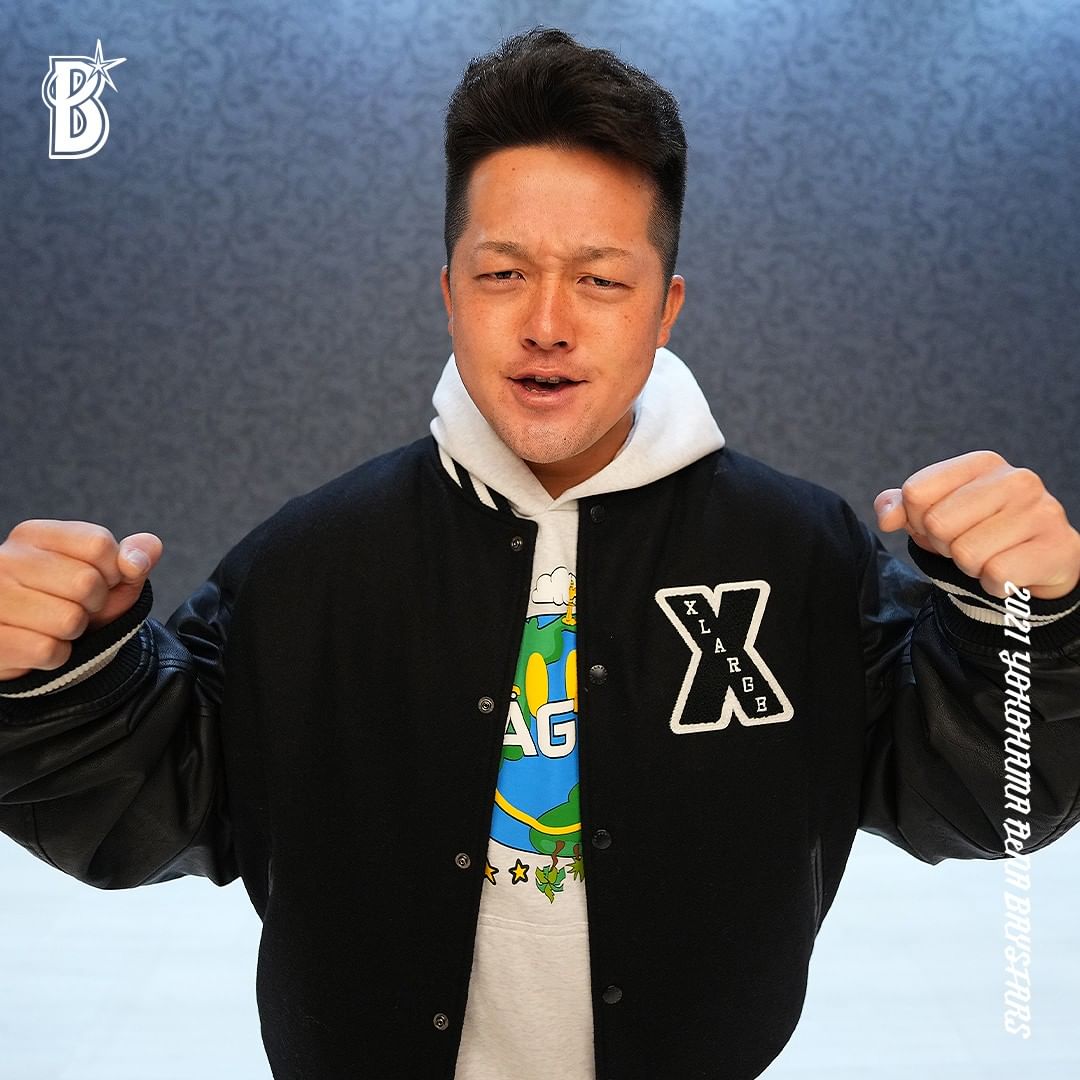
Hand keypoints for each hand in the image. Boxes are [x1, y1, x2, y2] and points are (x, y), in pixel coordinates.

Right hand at [0, 520, 162, 680]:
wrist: (33, 649)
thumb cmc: (73, 605)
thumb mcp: (111, 578)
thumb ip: (135, 557)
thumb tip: (137, 558)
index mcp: (34, 536)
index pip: (99, 544)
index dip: (113, 571)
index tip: (97, 582)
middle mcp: (5, 560)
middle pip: (86, 582)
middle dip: (93, 604)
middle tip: (72, 607)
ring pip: (69, 620)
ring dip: (74, 632)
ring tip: (54, 626)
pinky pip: (50, 651)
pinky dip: (57, 656)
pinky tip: (39, 645)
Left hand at [874, 450, 1079, 599]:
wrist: (1039, 564)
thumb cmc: (982, 533)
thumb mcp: (936, 513)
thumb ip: (902, 507)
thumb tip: (886, 516)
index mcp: (982, 463)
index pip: (915, 492)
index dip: (916, 520)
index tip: (941, 526)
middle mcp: (1016, 479)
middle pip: (937, 523)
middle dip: (944, 545)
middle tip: (970, 544)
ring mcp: (1041, 511)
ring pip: (966, 553)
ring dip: (971, 567)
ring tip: (991, 556)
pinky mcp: (1057, 546)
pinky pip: (996, 575)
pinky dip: (994, 584)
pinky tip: (1010, 572)